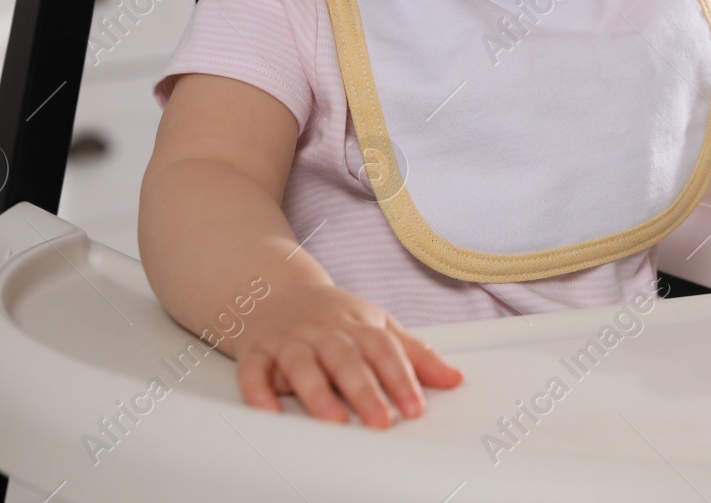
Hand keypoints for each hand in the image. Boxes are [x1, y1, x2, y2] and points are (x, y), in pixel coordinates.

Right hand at [233, 282, 464, 427]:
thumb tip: (455, 379)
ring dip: (316, 392)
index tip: (415, 408)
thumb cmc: (333, 317)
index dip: (402, 379)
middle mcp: (324, 333)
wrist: (276, 290)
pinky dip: (258, 390)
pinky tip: (268, 411)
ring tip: (332, 419)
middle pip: (345, 358)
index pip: (384, 351)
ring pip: (302, 363)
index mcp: (358, 327)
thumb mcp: (379, 326)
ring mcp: (290, 341)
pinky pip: (255, 370)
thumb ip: (416, 355)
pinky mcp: (257, 352)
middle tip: (380, 420)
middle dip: (363, 390)